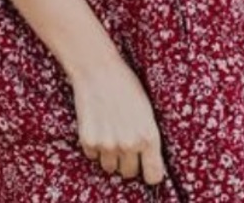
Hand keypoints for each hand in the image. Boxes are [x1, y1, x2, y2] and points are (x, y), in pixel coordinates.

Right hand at [71, 55, 167, 185]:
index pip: (154, 175)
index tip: (147, 167)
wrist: (98, 69)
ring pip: (109, 167)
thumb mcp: (146, 110)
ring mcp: (108, 144)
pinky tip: (97, 124)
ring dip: (109, 154)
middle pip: (129, 173)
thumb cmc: (126, 85)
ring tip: (110, 130)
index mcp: (149, 136)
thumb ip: (147, 137)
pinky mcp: (88, 141)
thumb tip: (149, 160)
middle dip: (127, 161)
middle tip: (124, 140)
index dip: (150, 172)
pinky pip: (92, 155)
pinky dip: (94, 145)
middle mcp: (130, 144)